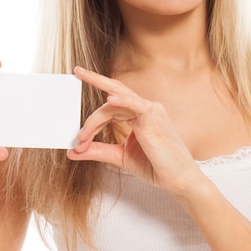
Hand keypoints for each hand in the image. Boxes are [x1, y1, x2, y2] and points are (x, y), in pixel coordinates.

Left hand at [67, 67, 201, 195]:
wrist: (177, 180)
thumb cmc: (155, 167)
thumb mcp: (119, 157)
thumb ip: (98, 151)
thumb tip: (72, 151)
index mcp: (139, 115)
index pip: (110, 109)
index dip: (91, 123)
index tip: (78, 141)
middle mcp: (145, 108)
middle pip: (114, 94)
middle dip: (95, 80)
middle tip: (77, 71)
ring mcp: (150, 111)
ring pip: (115, 104)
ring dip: (94, 121)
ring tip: (82, 137)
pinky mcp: (153, 119)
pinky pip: (135, 104)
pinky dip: (122, 100)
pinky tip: (109, 99)